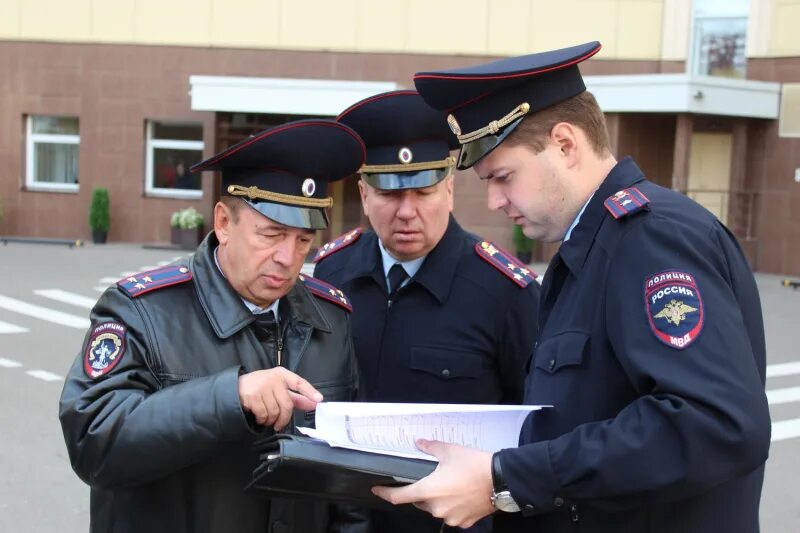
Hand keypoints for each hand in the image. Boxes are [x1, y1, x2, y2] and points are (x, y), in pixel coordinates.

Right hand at [238, 367, 322, 429]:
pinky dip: (262, 420)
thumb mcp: (278, 388)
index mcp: (281, 374)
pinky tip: (258, 416)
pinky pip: (263, 415)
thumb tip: (314, 403)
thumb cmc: (260, 388)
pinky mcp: (252, 396)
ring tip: (266, 417)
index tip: (318, 400)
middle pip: (287, 404)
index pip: (299, 382)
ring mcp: (261, 386)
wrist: (235, 388)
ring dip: (271, 420)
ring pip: (275, 412)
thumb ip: (296, 397)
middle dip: (284, 418)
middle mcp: (272, 378)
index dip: (309, 391)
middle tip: (280, 424)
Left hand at [372, 439, 494, 527]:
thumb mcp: (449, 450)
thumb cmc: (474, 465)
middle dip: (423, 491)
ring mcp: (450, 517)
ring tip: (452, 484)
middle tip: (434, 478)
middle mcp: (436, 508)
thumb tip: (419, 443)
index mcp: (428, 491)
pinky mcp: (465, 522)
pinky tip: (462, 494)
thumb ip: (430, 447)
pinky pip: (452, 515)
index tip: (378, 490)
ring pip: (437, 509)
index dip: (386, 493)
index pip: (400, 496)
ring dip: (439, 499)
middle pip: (420, 501)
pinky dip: (453, 506)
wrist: (501, 480)